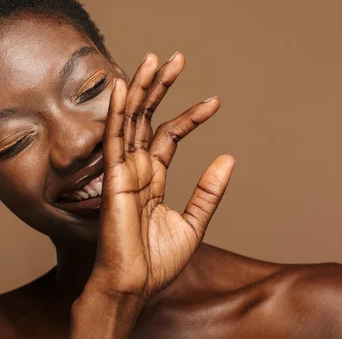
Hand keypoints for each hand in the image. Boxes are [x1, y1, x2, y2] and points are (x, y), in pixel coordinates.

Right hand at [87, 52, 235, 301]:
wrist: (134, 282)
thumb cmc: (156, 261)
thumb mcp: (193, 223)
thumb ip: (208, 191)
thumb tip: (228, 158)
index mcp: (152, 178)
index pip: (168, 136)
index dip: (189, 117)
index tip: (214, 102)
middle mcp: (135, 168)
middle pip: (147, 118)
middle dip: (160, 88)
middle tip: (175, 58)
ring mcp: (122, 169)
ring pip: (130, 119)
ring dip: (140, 89)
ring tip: (154, 59)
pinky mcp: (112, 175)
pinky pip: (114, 137)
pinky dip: (117, 111)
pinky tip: (122, 86)